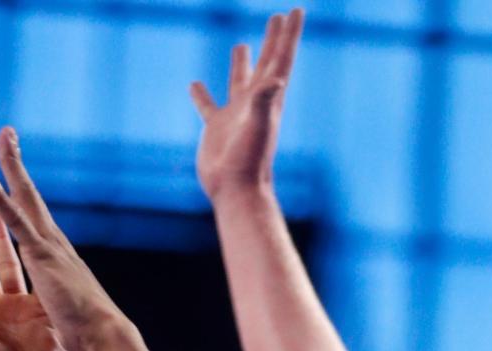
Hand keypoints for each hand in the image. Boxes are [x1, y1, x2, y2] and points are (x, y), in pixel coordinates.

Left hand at [0, 130, 126, 350]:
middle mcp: (52, 242)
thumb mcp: (61, 306)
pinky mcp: (41, 254)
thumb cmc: (84, 328)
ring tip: (4, 137)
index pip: (33, 216)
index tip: (12, 171)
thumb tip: (54, 299)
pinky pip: (17, 221)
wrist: (101, 334)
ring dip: (12, 166)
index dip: (21, 192)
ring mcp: (47, 245)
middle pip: (30, 196)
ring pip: (25, 198)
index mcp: (53, 254)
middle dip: (17, 165)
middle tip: (8, 135)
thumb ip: (53, 294)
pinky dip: (1, 198)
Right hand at [190, 9, 303, 203]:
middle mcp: (254, 102)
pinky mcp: (216, 128)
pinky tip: (194, 84)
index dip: (289, 34)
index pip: (282, 58)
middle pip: (266, 62)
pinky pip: (207, 106)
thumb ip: (265, 100)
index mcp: (269, 98)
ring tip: (241, 45)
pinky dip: (200, 95)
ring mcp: (234, 115)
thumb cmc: (250, 162)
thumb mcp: (259, 127)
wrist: (235, 191)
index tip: (297, 10)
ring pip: (238, 80)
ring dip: (241, 63)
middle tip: (278, 17)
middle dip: (273, 39)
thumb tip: (276, 78)